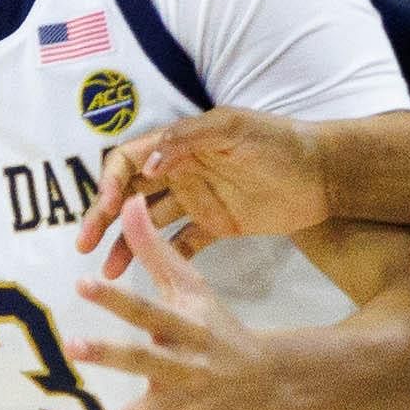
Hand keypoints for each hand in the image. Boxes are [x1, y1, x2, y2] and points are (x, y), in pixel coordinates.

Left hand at [67, 201, 281, 409]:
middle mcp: (183, 367)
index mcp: (184, 328)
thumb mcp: (193, 287)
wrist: (267, 381)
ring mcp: (182, 406)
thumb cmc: (217, 327)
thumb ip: (155, 250)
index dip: (116, 295)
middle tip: (73, 346)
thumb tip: (129, 204)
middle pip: (143, 359)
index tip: (82, 282)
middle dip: (110, 354)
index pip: (146, 306)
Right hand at [80, 106, 330, 271]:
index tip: (102, 209)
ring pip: (149, 224)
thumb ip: (187, 140)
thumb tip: (146, 168)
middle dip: (103, 218)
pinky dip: (164, 259)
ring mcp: (197, 200)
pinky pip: (182, 244)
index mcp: (179, 145)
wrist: (323, 172)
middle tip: (85, 246)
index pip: (128, 162)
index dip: (109, 183)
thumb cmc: (278, 141)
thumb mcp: (232, 129)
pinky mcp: (216, 225)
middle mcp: (181, 172)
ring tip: (110, 271)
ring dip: (126, 245)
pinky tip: (150, 279)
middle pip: (130, 195)